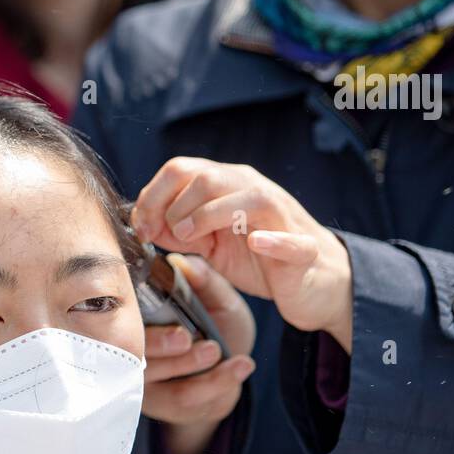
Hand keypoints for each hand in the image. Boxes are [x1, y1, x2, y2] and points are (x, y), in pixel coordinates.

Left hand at [133, 158, 353, 351]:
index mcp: (228, 186)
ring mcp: (281, 216)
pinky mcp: (303, 248)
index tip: (141, 227)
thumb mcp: (211, 244)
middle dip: (173, 206)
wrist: (313, 283)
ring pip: (246, 197)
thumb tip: (144, 224)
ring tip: (190, 238)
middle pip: (206, 177)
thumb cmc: (259, 260)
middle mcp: (253, 191)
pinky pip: (289, 239)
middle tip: (163, 236)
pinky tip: (255, 243)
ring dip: (207, 215)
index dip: (152, 196)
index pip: (181, 170)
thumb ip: (180, 231)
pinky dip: (272, 239)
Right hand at [139, 253, 255, 453]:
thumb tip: (183, 260)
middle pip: (129, 349)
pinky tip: (242, 366)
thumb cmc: (217, 324)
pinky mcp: (166, 404)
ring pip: (155, 376)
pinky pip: (183, 397)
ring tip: (216, 350)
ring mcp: (143, 380)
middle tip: (185, 336)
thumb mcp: (217, 299)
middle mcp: (129, 348)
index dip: (124, 310)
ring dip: (187, 364)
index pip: (114, 314)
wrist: (229, 368)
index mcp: (135, 316)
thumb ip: (204, 281)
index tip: (148, 303)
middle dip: (157, 344)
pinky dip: (216, 382)